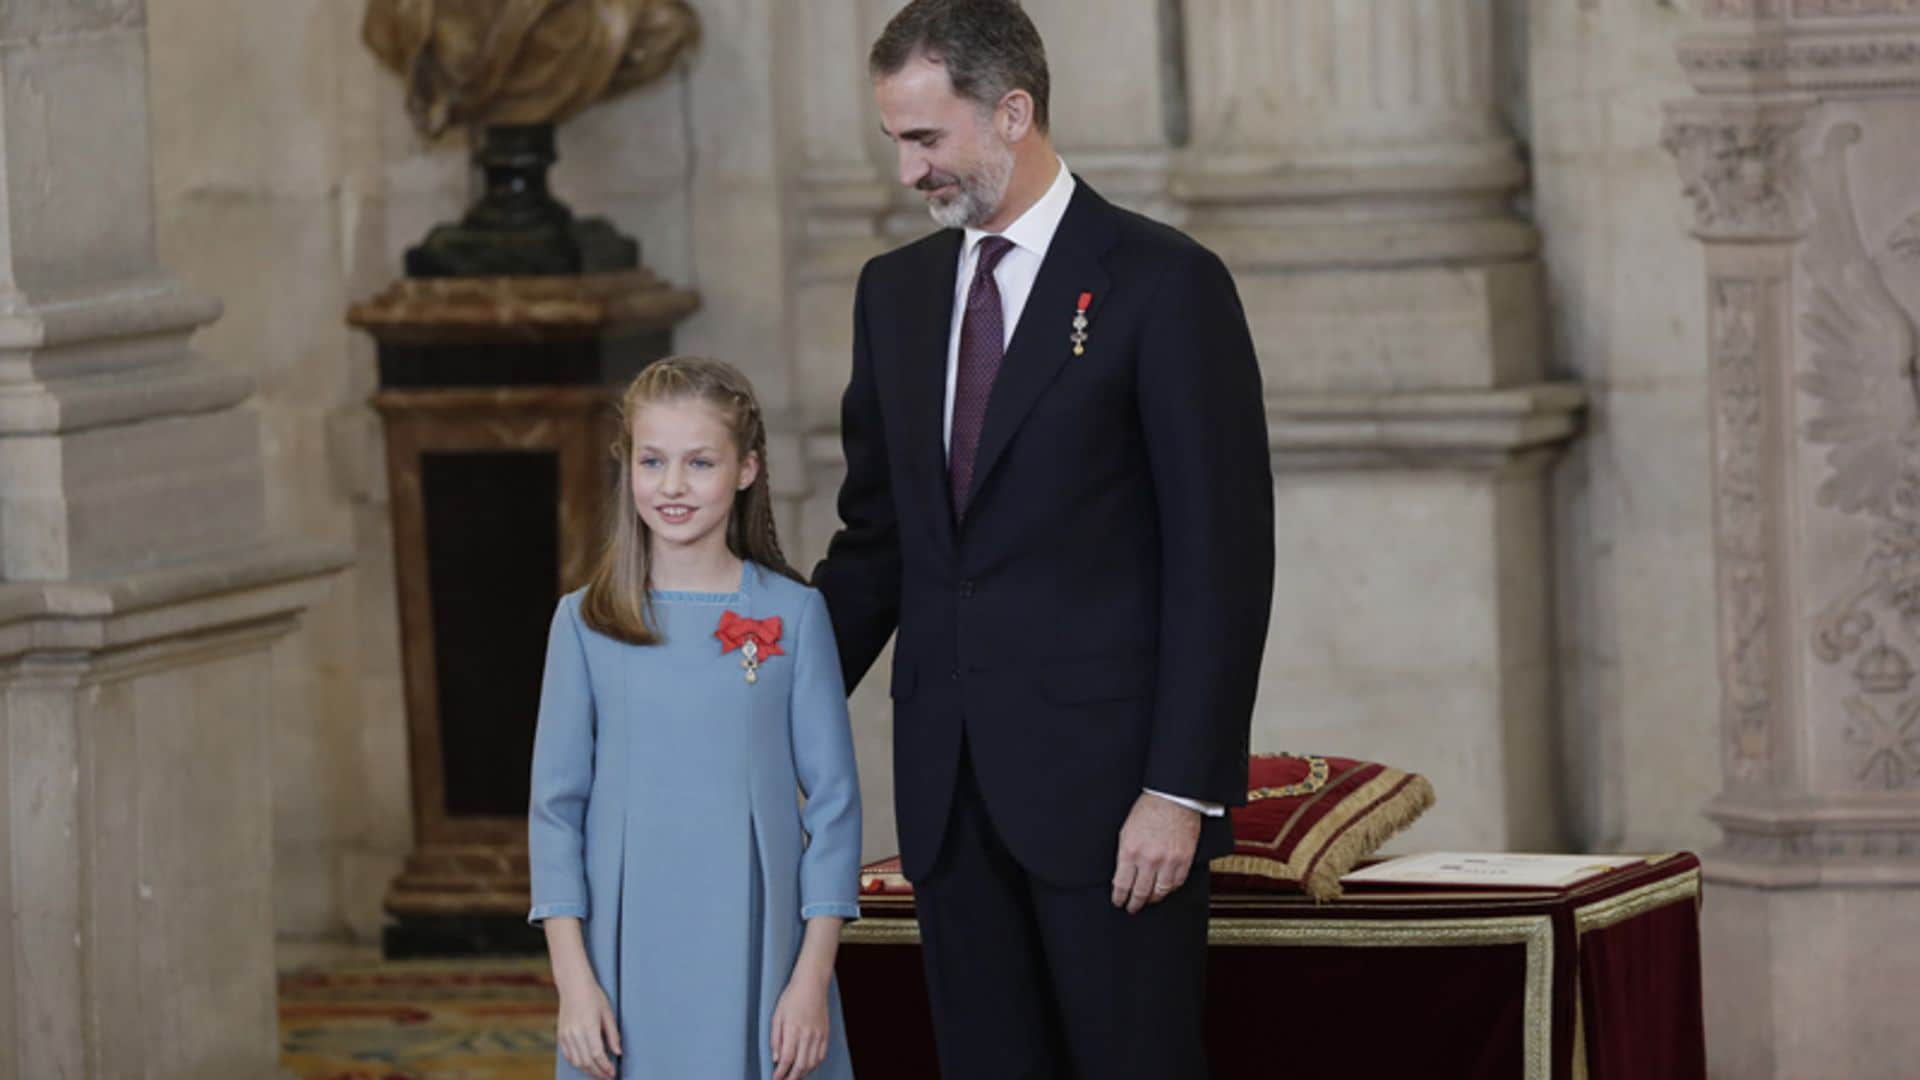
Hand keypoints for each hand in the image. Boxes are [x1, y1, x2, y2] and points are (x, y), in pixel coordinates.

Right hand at [555, 979, 620, 1079]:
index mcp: (589, 1027)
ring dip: (588, 1070)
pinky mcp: (561, 1035)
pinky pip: (568, 1056)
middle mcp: (576, 1033)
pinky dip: (577, 1063)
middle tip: (608, 1076)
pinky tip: (586, 1064)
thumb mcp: (608, 1014)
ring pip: (577, 1062)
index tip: (613, 1072)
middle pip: (587, 1062)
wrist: (573, 985)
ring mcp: (566, 1035)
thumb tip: (618, 1052)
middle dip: (598, 1073)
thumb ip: (613, 1035)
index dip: (606, 1067)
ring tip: (598, 1072)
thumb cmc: (593, 996)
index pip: (598, 1055)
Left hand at [770, 972, 830, 1079]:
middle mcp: (807, 1034)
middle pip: (800, 1066)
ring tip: (793, 1076)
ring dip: (802, 1074)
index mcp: (793, 1029)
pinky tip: (807, 1067)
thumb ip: (775, 1039)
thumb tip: (776, 1058)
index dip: (780, 1073)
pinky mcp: (826, 1034)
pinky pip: (821, 1056)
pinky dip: (814, 1065)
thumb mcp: (777, 1016)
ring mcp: (818, 1035)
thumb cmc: (792, 997)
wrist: (812, 984)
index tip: (775, 1079)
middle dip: (791, 1078)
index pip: (786, 1059)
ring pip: (812, 1063)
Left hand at [1111, 792, 1201, 913]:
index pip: (1122, 884)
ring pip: (1160, 892)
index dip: (1119, 897)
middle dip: (1134, 903)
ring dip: (1152, 900)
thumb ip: (1124, 855)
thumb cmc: (1149, 809)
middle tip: (1132, 908)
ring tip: (1148, 901)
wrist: (1173, 798)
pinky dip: (1170, 889)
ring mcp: (1168, 861)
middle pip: (1140, 893)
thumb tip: (1121, 875)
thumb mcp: (1126, 831)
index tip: (1119, 902)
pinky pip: (1177, 883)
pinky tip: (1164, 889)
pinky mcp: (1184, 860)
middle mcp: (1149, 859)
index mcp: (1130, 851)